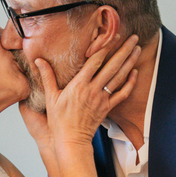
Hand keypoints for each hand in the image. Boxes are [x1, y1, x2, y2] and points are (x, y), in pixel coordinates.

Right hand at [37, 36, 140, 150]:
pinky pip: (122, 94)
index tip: (113, 35)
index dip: (105, 46)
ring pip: (120, 77)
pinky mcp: (107, 109)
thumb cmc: (59, 121)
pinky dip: (130, 83)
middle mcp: (93, 90)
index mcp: (79, 85)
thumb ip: (47, 77)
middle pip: (112, 66)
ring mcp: (102, 99)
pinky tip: (135, 72)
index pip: (95, 61)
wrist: (71, 141)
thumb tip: (38, 60)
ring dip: (130, 62)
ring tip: (137, 49)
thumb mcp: (51, 97)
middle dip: (124, 50)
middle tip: (134, 37)